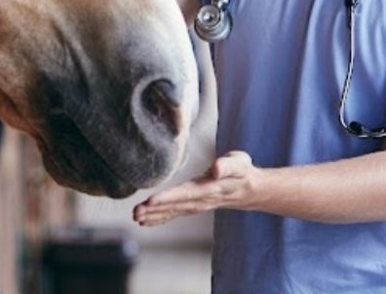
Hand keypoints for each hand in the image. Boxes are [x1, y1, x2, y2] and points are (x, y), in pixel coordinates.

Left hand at [133, 151, 256, 226]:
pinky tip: (145, 221)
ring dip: (153, 215)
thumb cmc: (242, 172)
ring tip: (135, 217)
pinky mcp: (193, 207)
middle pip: (175, 206)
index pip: (186, 194)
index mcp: (209, 188)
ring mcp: (197, 206)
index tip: (151, 201)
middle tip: (135, 213)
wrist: (250, 189)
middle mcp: (201, 200)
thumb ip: (228, 165)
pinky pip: (175, 214)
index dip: (168, 198)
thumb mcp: (239, 163)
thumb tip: (216, 169)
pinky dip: (160, 218)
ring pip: (172, 212)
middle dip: (154, 210)